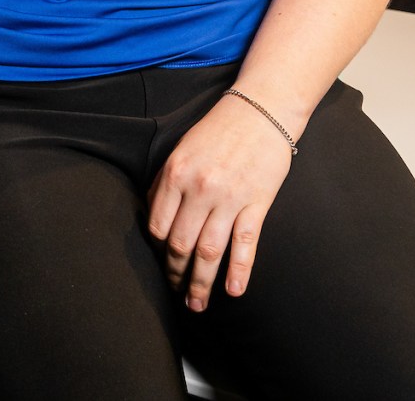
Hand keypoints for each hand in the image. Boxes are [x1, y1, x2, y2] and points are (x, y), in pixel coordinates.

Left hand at [146, 94, 294, 311]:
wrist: (260, 110)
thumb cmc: (218, 130)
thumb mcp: (181, 150)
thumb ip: (166, 184)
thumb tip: (154, 219)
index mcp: (175, 174)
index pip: (158, 227)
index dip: (158, 251)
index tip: (162, 262)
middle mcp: (199, 189)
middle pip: (181, 245)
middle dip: (176, 274)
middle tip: (176, 293)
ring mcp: (229, 199)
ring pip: (210, 252)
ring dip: (201, 283)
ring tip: (196, 305)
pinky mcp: (257, 204)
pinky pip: (245, 244)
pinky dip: (239, 272)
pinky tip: (232, 292)